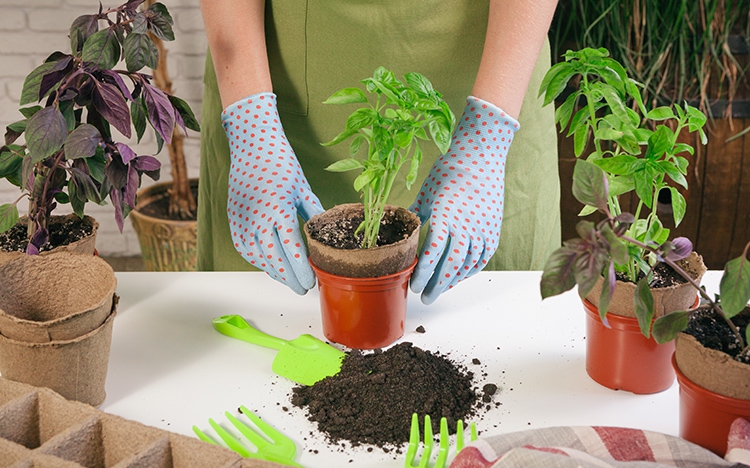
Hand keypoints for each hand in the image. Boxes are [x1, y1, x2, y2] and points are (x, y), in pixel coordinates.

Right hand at [223, 92, 323, 293]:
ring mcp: (242, 219)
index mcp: (278, 209)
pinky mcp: (232, 218)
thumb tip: (325, 238)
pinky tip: (270, 265)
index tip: (311, 282)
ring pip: (257, 257)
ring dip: (273, 272)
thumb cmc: (281, 163)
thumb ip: (314, 216)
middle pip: (274, 259)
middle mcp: (257, 217)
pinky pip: (244, 248)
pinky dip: (258, 260)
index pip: (291, 250)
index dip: (301, 270)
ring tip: (289, 279)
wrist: (252, 144)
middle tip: (303, 288)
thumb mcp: (304, 189)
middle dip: (290, 278)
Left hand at [409, 96, 518, 303]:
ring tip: (439, 289)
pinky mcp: (493, 230)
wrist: (480, 159)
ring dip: (452, 281)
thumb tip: (402, 234)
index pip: (432, 254)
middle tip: (425, 297)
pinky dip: (469, 270)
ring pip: (467, 265)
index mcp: (445, 216)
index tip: (413, 285)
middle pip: (451, 265)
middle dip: (436, 285)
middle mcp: (466, 226)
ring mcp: (482, 229)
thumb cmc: (448, 173)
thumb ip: (415, 217)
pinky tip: (458, 276)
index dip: (422, 274)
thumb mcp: (425, 194)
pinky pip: (481, 258)